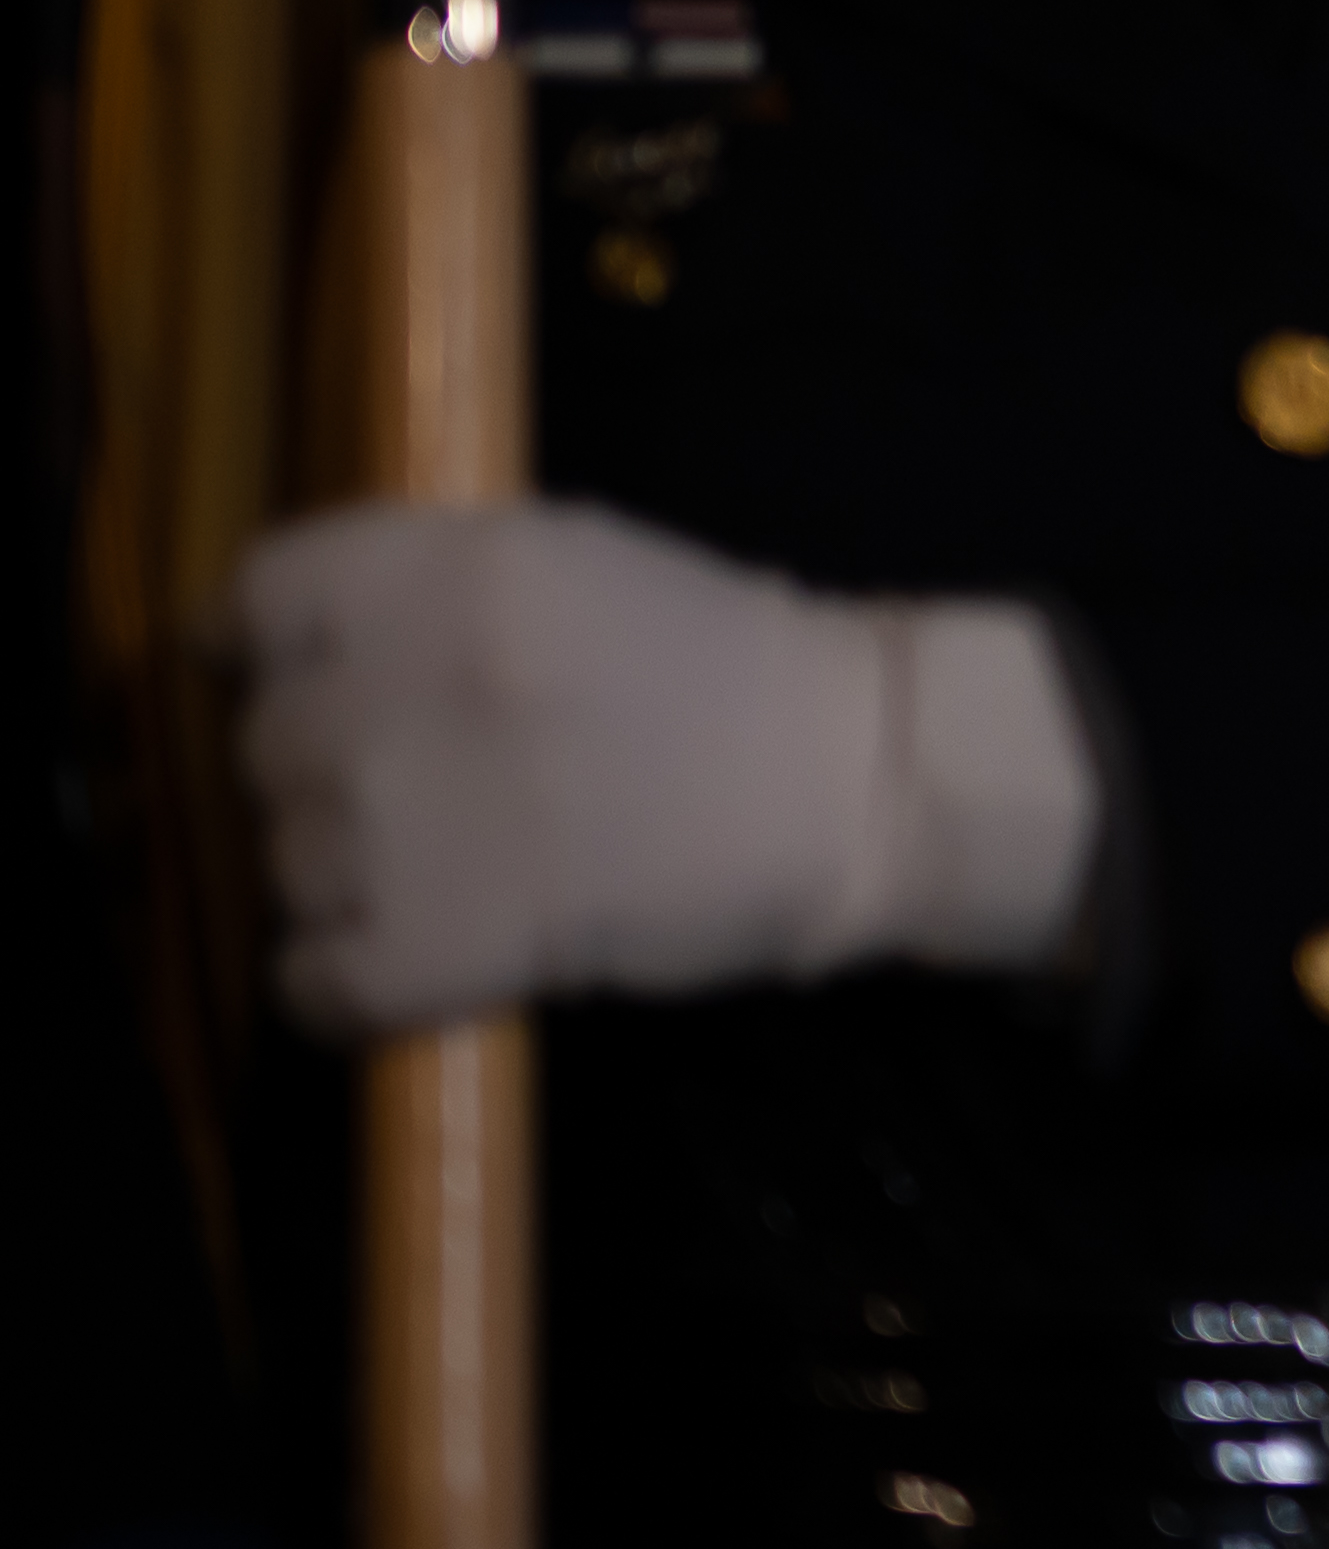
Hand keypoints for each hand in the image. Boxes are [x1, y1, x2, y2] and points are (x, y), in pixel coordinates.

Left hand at [231, 501, 1101, 1035]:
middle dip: (330, 772)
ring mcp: (401, 824)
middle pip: (265, 746)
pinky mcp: (434, 947)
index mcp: (437, 572)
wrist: (855, 782)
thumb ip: (434, 587)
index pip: (252, 603)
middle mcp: (397, 686)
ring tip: (452, 876)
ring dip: (349, 880)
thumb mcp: (571, 561)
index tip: (299, 680)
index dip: (265, 649)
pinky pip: (312, 984)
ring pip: (285, 867)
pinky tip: (419, 963)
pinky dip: (349, 987)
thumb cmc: (730, 665)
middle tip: (429, 792)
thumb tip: (303, 641)